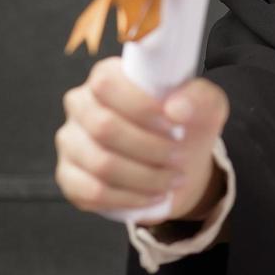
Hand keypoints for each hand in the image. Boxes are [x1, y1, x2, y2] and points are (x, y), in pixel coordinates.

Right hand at [55, 56, 228, 222]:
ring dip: (145, 177)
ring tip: (172, 179)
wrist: (178, 164)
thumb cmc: (185, 125)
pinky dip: (130, 198)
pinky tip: (153, 196)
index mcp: (106, 76)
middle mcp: (80, 105)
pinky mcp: (69, 176)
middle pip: (104, 126)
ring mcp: (71, 142)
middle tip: (178, 156)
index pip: (106, 83)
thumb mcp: (205, 106)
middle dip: (150, 147)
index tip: (174, 124)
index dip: (142, 106)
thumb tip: (177, 108)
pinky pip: (92, 192)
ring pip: (101, 164)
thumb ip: (198, 97)